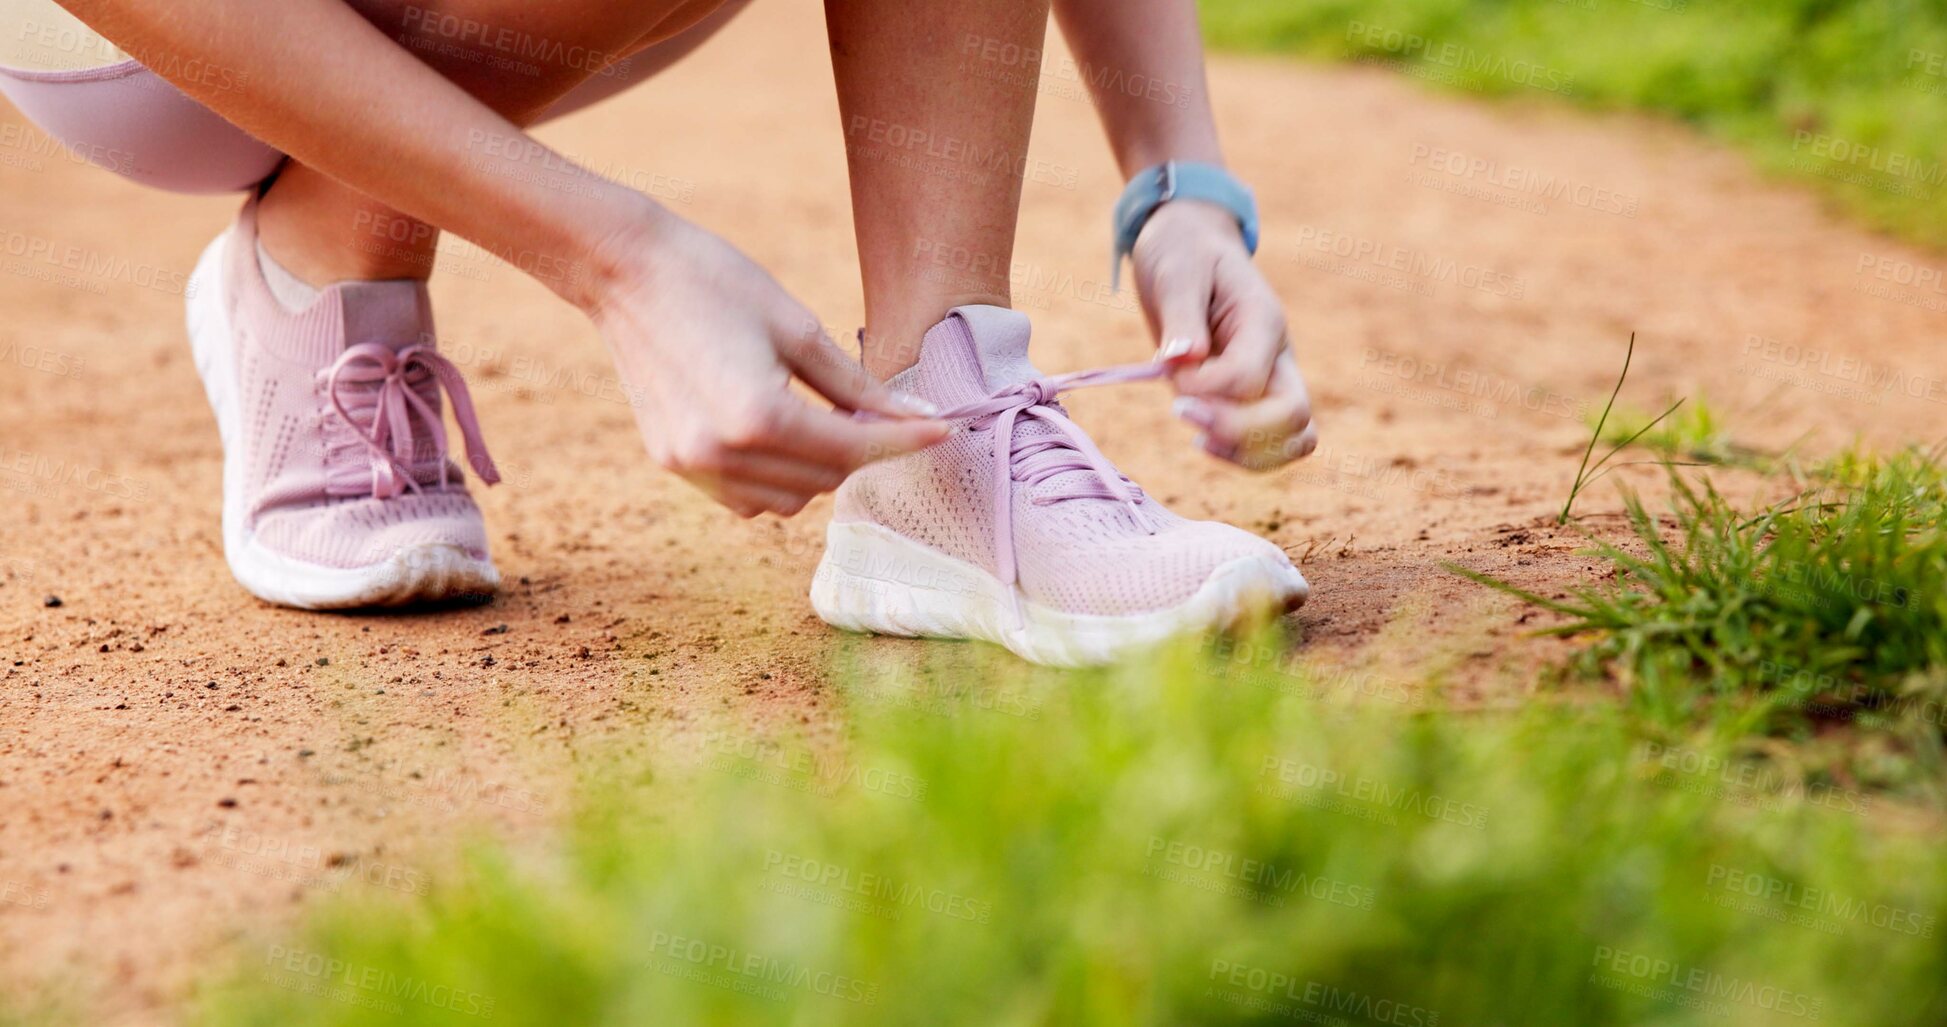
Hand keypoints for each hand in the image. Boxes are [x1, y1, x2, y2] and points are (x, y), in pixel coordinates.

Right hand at [591, 213, 947, 517]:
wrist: (621, 268)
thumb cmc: (712, 279)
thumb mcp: (796, 325)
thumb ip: (856, 383)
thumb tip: (916, 416)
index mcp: (757, 416)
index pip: (852, 448)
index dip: (904, 441)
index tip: (943, 430)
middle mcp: (720, 454)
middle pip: (823, 480)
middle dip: (860, 450)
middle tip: (878, 411)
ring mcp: (690, 465)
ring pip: (786, 501)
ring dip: (818, 470)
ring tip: (827, 419)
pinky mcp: (670, 461)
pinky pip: (744, 497)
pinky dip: (775, 478)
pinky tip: (781, 434)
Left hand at [1130, 200, 1316, 469]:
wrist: (1191, 245)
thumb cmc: (1183, 253)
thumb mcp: (1176, 272)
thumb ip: (1181, 317)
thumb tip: (1181, 361)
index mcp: (1263, 321)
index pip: (1248, 378)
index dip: (1205, 389)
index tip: (1168, 369)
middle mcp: (1279, 355)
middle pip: (1293, 415)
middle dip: (1238, 430)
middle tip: (1180, 412)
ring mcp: (1274, 379)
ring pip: (1296, 439)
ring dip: (1248, 453)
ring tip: (1199, 438)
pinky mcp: (1257, 397)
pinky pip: (1274, 444)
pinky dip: (1245, 455)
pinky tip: (1204, 438)